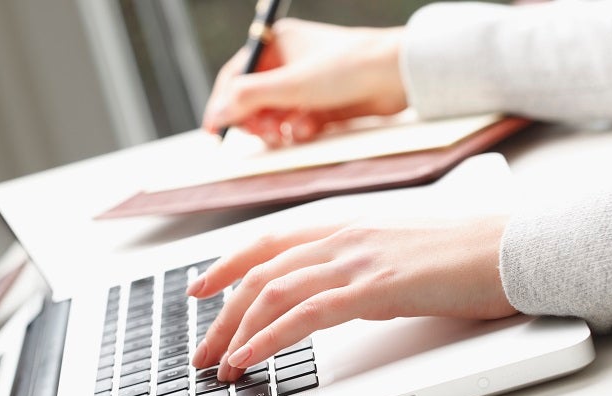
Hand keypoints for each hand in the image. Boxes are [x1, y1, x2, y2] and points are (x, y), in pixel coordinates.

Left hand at [186, 216, 516, 381]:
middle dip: (223, 312)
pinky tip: (251, 358)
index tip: (201, 288)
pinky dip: (270, 337)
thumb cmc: (468, 253)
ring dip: (238, 330)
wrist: (516, 246)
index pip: (270, 242)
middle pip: (262, 271)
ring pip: (275, 291)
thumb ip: (361, 268)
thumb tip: (335, 295)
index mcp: (348, 227)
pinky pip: (307, 314)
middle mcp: (345, 237)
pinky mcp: (378, 287)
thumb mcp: (399, 254)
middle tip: (204, 346)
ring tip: (220, 363)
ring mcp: (359, 259)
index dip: (228, 264)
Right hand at [202, 19, 407, 146]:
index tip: (215, 131)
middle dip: (255, 120)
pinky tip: (310, 129)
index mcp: (276, 45)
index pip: (236, 76)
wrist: (396, 76)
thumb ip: (248, 99)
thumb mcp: (290, 84)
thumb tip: (217, 113)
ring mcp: (307, 85)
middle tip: (262, 134)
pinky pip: (297, 123)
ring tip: (286, 134)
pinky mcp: (324, 105)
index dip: (223, 104)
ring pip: (275, 115)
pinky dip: (299, 130)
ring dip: (277, 128)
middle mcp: (289, 63)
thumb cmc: (346, 67)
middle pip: (253, 100)